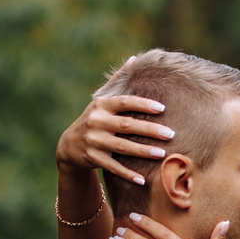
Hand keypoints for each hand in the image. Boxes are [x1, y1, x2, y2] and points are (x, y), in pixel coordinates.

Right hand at [56, 86, 172, 187]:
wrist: (69, 146)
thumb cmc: (94, 119)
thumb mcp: (101, 100)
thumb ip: (118, 80)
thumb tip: (135, 59)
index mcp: (101, 105)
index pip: (124, 102)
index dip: (142, 104)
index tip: (162, 108)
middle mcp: (96, 122)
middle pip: (126, 125)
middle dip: (149, 130)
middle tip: (170, 134)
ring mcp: (93, 141)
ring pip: (121, 147)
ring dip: (142, 151)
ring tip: (161, 153)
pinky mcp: (92, 159)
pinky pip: (112, 167)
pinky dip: (127, 173)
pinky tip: (142, 179)